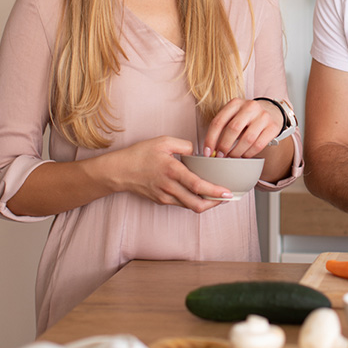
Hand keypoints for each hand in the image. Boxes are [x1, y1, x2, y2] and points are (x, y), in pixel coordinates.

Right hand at [108, 136, 230, 211]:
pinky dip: (193, 201)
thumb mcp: (164, 141)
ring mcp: (165, 197)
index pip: (198, 185)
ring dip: (206, 203)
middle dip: (215, 203)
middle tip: (227, 198)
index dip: (215, 192)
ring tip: (217, 196)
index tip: (228, 193)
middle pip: (197, 204)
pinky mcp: (161, 201)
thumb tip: (199, 154)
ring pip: (190, 207)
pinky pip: (182, 204)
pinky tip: (200, 193)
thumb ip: (185, 145)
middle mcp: (169, 187)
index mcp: (172, 170)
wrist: (119, 171)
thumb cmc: (140, 154)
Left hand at [202, 98, 281, 158]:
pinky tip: (244, 156)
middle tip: (220, 156)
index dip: (210, 139)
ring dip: (237, 152)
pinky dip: (249, 153)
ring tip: (232, 157)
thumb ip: (223, 128)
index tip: (207, 152)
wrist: (271, 112)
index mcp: (236, 103)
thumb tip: (210, 150)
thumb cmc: (246, 118)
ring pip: (247, 139)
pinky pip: (259, 145)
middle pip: (233, 129)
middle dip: (224, 146)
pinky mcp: (273, 127)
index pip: (218, 121)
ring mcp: (263, 116)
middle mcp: (250, 107)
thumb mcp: (234, 116)